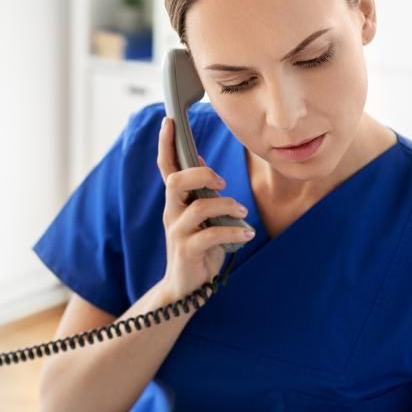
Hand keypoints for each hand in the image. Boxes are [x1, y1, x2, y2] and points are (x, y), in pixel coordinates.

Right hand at [155, 117, 255, 301]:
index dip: (165, 144)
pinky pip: (211, 235)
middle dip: (201, 174)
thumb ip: (199, 193)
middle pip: (177, 181)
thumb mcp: (200, 218)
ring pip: (198, 207)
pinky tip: (246, 235)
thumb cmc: (198, 249)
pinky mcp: (187, 252)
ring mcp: (177, 233)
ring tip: (242, 213)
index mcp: (175, 202)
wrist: (186, 289)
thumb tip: (201, 163)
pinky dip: (233, 232)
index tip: (168, 121)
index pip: (166, 168)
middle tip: (222, 182)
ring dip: (227, 206)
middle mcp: (172, 214)